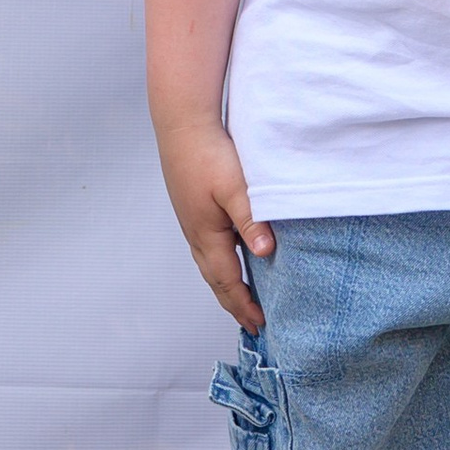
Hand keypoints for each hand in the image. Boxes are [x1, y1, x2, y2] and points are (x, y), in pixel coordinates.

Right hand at [157, 115, 273, 331]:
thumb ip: (251, 220)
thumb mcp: (236, 188)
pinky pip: (209, 248)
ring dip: (227, 285)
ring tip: (243, 298)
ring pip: (210, 265)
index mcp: (207, 236)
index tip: (260, 324)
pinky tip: (233, 257)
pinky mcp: (194, 210)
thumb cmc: (208, 154)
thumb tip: (266, 254)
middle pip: (215, 280)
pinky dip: (222, 264)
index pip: (227, 282)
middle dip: (234, 303)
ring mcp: (192, 223)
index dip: (244, 305)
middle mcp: (196, 235)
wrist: (183, 125)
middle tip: (253, 323)